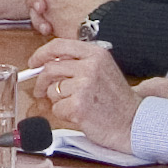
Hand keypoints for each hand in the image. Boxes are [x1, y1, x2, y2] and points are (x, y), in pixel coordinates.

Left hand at [22, 39, 144, 148]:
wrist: (133, 122)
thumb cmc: (117, 99)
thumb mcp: (102, 70)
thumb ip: (78, 63)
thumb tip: (47, 63)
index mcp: (96, 54)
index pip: (59, 45)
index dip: (42, 54)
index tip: (34, 62)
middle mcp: (90, 67)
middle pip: (50, 68)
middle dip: (42, 82)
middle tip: (42, 91)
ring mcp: (84, 86)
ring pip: (52, 90)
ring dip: (58, 100)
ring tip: (76, 104)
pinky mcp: (79, 106)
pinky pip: (56, 108)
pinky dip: (63, 114)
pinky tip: (79, 114)